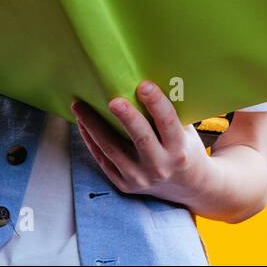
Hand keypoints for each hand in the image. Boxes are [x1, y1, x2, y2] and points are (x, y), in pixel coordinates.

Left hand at [71, 81, 212, 207]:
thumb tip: (146, 78)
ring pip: (112, 149)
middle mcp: (160, 167)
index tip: (144, 85)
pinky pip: (103, 160)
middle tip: (112, 99)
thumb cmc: (184, 148)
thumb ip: (171, 112)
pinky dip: (91, 140)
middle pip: (141, 139)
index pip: (168, 124)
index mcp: (179, 150)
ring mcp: (140, 178)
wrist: (186, 187)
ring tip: (79, 105)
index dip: (157, 104)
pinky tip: (82, 123)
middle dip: (127, 118)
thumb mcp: (187, 132)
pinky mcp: (124, 184)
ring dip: (94, 126)